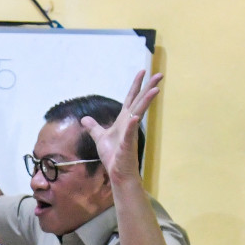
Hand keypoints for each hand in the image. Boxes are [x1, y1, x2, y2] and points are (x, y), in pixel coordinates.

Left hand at [80, 70, 162, 186]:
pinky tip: (135, 117)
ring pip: (139, 113)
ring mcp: (130, 133)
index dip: (136, 85)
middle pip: (139, 101)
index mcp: (124, 120)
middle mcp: (129, 123)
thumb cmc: (113, 156)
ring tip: (155, 89)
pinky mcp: (128, 145)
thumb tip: (84, 119)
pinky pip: (130, 133)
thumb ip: (94, 127)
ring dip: (146, 101)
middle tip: (159, 74)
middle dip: (148, 88)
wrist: (118, 173)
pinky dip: (132, 125)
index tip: (143, 71)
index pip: (131, 98)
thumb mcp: (100, 138)